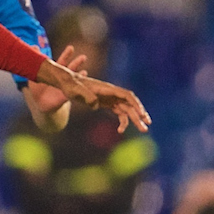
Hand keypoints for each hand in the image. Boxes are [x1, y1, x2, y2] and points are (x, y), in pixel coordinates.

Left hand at [26, 45, 86, 114]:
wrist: (41, 105)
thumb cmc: (38, 89)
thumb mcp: (35, 74)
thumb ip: (35, 61)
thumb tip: (33, 46)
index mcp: (56, 72)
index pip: (62, 62)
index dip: (66, 55)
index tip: (71, 48)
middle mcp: (63, 78)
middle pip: (71, 69)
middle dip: (77, 63)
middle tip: (84, 57)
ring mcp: (65, 87)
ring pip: (74, 81)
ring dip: (80, 77)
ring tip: (85, 72)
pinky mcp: (64, 97)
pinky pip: (72, 94)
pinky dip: (77, 92)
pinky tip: (82, 90)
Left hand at [36, 60, 150, 133]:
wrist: (66, 82)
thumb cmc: (71, 86)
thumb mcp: (76, 91)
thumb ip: (86, 96)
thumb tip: (95, 105)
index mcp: (107, 89)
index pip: (126, 95)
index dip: (135, 105)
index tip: (142, 114)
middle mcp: (111, 93)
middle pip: (130, 104)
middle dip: (139, 115)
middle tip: (146, 127)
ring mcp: (110, 98)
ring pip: (126, 109)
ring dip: (134, 119)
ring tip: (142, 129)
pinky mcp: (106, 103)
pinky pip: (118, 112)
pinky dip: (122, 121)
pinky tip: (120, 130)